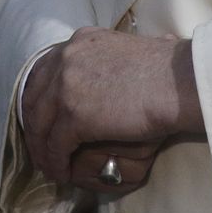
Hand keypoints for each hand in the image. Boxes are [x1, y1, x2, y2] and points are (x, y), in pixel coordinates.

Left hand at [22, 27, 203, 184]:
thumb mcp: (121, 50)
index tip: (43, 117)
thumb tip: (98, 76)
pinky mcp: (73, 114)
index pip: (44, 71)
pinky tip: (63, 172)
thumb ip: (100, 59)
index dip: (39, 98)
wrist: (176, 81)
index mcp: (80, 40)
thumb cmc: (162, 69)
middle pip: (35, 98)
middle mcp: (68, 56)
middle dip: (36, 125)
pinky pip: (55, 147)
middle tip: (42, 146)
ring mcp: (67, 84)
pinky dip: (56, 163)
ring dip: (43, 150)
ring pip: (40, 125)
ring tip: (52, 165)